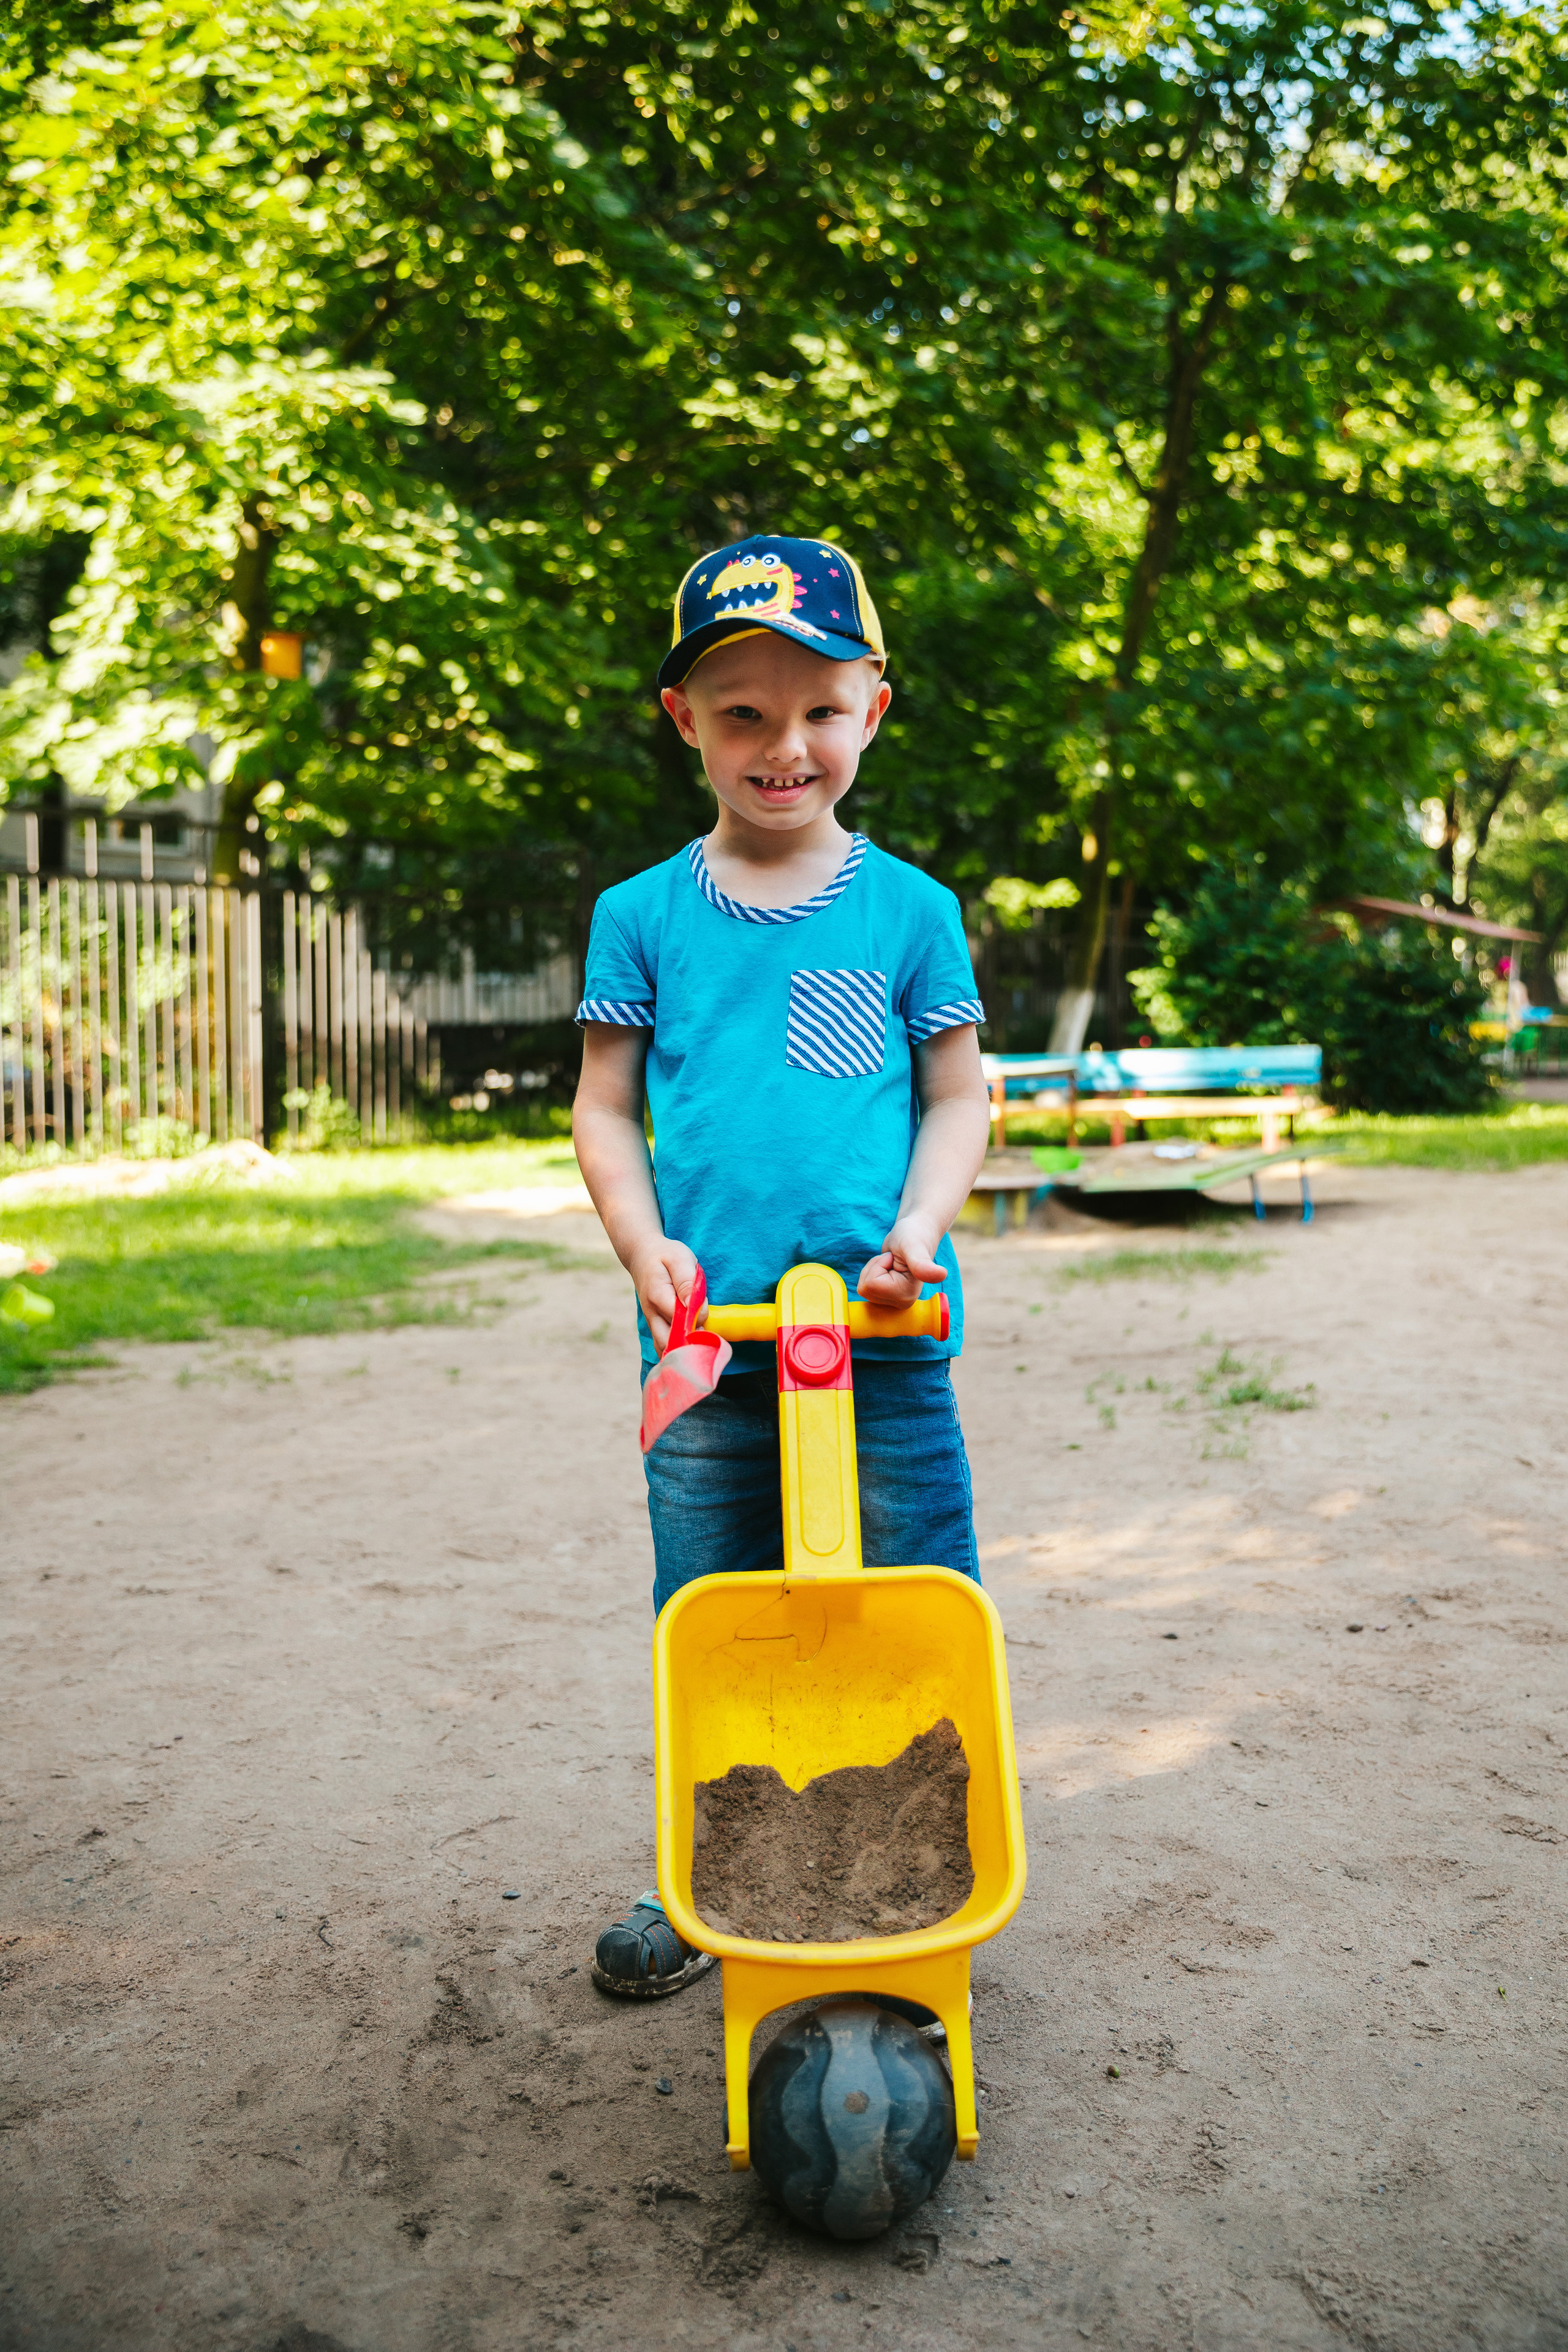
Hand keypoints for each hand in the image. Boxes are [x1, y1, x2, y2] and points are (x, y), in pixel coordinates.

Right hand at [630, 1237, 701, 1352]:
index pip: (680, 1319)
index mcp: (658, 1297)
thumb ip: (687, 1283)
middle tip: (706, 1334)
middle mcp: (652, 1314)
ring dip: (682, 1349)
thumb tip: (694, 1308)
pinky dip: (677, 1348)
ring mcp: (652, 1321)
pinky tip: (690, 1343)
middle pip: (668, 1343)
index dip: (697, 1318)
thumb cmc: (664, 1255)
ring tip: (699, 1340)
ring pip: (664, 1348)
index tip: (705, 1308)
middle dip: (689, 1344)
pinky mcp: (655, 1324)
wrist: (642, 1255)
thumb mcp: (678, 1259)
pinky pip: (663, 1345)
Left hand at [856, 1217, 946, 1309]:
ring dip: (873, 1269)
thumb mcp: (913, 1247)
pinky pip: (865, 1287)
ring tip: (891, 1262)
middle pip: (865, 1289)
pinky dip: (872, 1272)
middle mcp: (903, 1303)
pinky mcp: (888, 1298)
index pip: (870, 1285)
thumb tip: (941, 1275)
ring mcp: (895, 1301)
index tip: (894, 1258)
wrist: (915, 1232)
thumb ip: (922, 1264)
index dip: (878, 1265)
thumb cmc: (914, 1235)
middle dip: (874, 1268)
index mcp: (907, 1295)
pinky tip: (888, 1268)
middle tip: (892, 1259)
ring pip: (863, 1288)